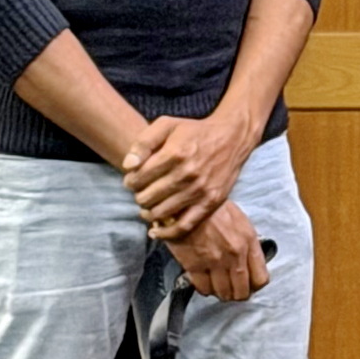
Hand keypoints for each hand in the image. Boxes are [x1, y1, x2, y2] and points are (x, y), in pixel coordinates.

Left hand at [121, 109, 252, 235]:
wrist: (231, 138)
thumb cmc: (194, 131)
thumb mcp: (167, 125)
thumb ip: (143, 142)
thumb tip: (128, 166)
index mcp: (174, 153)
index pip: (139, 177)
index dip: (130, 181)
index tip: (131, 181)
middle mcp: (187, 173)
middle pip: (148, 196)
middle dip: (138, 196)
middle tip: (140, 193)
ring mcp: (200, 190)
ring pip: (162, 212)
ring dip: (148, 213)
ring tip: (146, 207)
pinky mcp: (210, 202)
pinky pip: (184, 225)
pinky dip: (167, 233)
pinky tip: (155, 232)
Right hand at [164, 201, 269, 302]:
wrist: (187, 201)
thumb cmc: (213, 208)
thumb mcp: (240, 220)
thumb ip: (247, 242)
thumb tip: (249, 262)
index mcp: (248, 242)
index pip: (260, 278)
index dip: (254, 285)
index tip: (248, 284)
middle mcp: (235, 255)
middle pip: (242, 291)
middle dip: (238, 293)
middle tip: (232, 289)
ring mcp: (215, 261)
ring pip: (224, 293)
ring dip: (221, 292)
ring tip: (218, 287)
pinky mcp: (194, 265)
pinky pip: (203, 288)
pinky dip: (205, 289)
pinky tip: (204, 283)